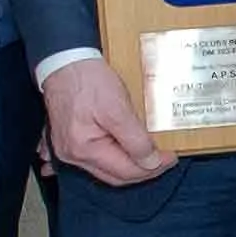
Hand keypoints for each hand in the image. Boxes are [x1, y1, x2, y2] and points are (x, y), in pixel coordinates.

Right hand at [42, 56, 171, 187]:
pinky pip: (96, 157)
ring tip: (150, 154)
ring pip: (106, 168)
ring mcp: (68, 149)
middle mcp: (72, 155)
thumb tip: (150, 162)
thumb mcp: (118, 108)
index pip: (126, 172)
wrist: (64, 61)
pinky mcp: (69, 140)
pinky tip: (127, 152)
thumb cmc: (87, 79)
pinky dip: (115, 157)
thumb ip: (135, 140)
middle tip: (164, 159)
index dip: (153, 167)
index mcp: (84, 149)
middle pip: (116, 175)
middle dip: (142, 170)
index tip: (170, 158)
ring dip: (129, 164)